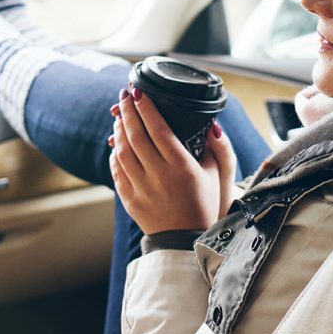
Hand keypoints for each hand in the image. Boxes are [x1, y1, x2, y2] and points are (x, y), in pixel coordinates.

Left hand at [109, 89, 236, 234]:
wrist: (186, 241)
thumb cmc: (203, 203)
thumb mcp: (217, 173)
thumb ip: (216, 146)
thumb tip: (212, 123)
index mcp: (181, 167)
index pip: (158, 130)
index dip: (147, 108)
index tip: (140, 92)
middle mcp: (159, 176)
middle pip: (136, 136)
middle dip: (128, 111)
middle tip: (125, 94)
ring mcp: (141, 189)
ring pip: (122, 151)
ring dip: (119, 130)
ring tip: (121, 116)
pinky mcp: (129, 200)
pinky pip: (117, 170)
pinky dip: (115, 153)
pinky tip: (118, 142)